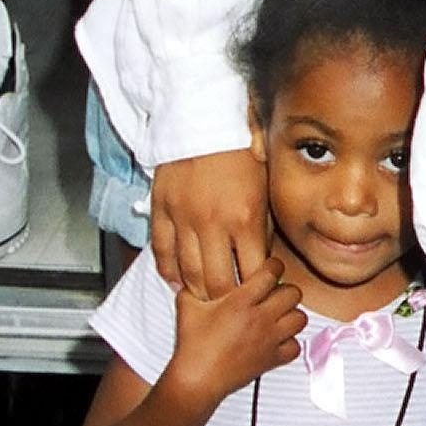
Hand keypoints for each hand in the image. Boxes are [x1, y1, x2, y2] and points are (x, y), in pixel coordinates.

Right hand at [152, 148, 269, 298]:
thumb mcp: (264, 186)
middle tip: (232, 306)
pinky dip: (169, 273)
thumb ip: (262, 224)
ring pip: (188, 273)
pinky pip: (162, 252)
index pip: (252, 271)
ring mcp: (183, 219)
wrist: (203, 119)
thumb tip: (263, 256)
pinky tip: (177, 283)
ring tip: (207, 300)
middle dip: (228, 299)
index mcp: (245, 217)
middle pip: (219, 281)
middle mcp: (213, 224)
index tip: (260, 297)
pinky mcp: (161, 211)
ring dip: (199, 291)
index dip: (257, 290)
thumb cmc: (239, 149)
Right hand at [166, 256, 305, 409]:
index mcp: (241, 302)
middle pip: (293, 293)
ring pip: (300, 318)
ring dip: (291, 314)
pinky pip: (295, 346)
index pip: (272, 273)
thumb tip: (192, 274)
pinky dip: (290, 342)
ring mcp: (269, 340)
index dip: (273, 266)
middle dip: (285, 289)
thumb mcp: (187, 307)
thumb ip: (192, 286)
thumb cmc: (192, 346)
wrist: (197, 379)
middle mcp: (260, 319)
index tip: (269, 269)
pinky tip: (277, 339)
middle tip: (274, 293)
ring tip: (278, 315)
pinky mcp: (272, 359)